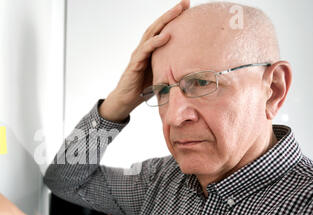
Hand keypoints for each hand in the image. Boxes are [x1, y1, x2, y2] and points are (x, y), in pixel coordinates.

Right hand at [100, 0, 189, 121]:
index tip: (188, 7)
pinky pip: (146, 50)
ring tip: (177, 11)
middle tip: (185, 2)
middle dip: (171, 13)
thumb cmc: (143, 88)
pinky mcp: (135, 63)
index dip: (174, 18)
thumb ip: (172, 67)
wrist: (126, 100)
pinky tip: (166, 36)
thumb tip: (193, 68)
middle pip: (158, 26)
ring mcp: (139, 54)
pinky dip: (155, 42)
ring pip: (151, 33)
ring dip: (165, 21)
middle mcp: (144, 48)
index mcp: (151, 50)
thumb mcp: (162, 75)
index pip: (163, 30)